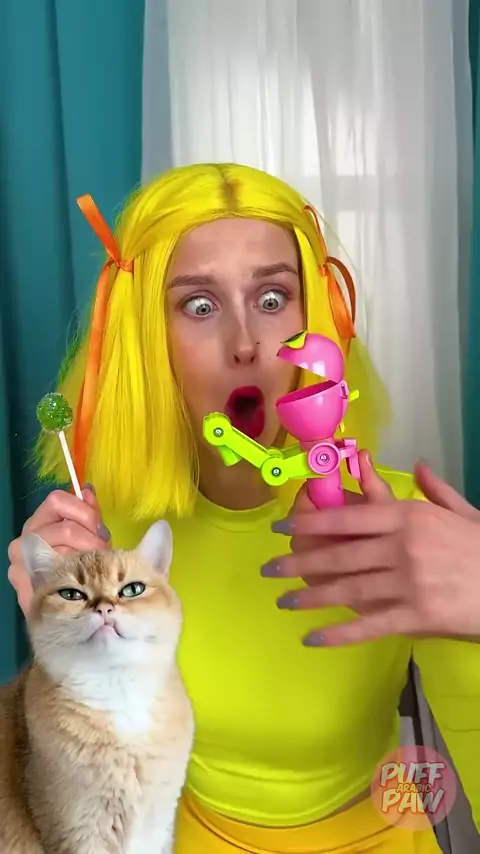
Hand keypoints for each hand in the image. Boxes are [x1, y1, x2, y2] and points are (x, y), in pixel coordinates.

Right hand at [8, 486, 110, 615]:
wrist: (62, 607)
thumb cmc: (76, 565)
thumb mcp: (85, 534)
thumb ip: (87, 513)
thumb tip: (88, 489)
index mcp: (40, 521)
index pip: (57, 500)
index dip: (84, 512)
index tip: (101, 529)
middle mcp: (26, 538)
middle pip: (65, 529)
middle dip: (92, 542)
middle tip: (104, 555)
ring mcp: (21, 563)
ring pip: (64, 554)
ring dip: (87, 562)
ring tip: (96, 570)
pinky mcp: (24, 587)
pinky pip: (56, 577)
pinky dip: (74, 579)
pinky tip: (82, 584)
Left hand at [263, 455, 479, 644]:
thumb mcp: (464, 512)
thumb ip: (435, 490)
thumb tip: (417, 465)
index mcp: (410, 516)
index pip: (349, 517)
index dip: (311, 522)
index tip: (283, 528)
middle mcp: (402, 546)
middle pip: (340, 555)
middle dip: (299, 563)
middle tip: (270, 570)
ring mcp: (409, 582)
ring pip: (348, 589)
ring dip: (310, 597)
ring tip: (283, 601)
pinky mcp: (418, 616)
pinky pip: (370, 625)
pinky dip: (338, 633)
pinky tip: (313, 638)